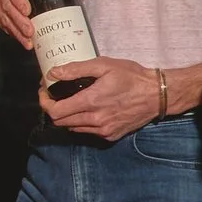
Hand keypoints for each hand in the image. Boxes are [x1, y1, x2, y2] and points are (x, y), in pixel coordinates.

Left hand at [39, 58, 160, 140]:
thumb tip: (53, 73)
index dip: (45, 102)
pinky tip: (87, 110)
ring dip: (67, 116)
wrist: (157, 95)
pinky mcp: (111, 135)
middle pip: (61, 122)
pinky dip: (82, 122)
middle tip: (55, 94)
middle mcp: (96, 120)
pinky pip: (87, 132)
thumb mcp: (104, 65)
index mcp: (91, 102)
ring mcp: (104, 130)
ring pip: (73, 128)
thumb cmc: (131, 77)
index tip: (45, 92)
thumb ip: (75, 69)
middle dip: (53, 108)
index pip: (55, 111)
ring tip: (70, 101)